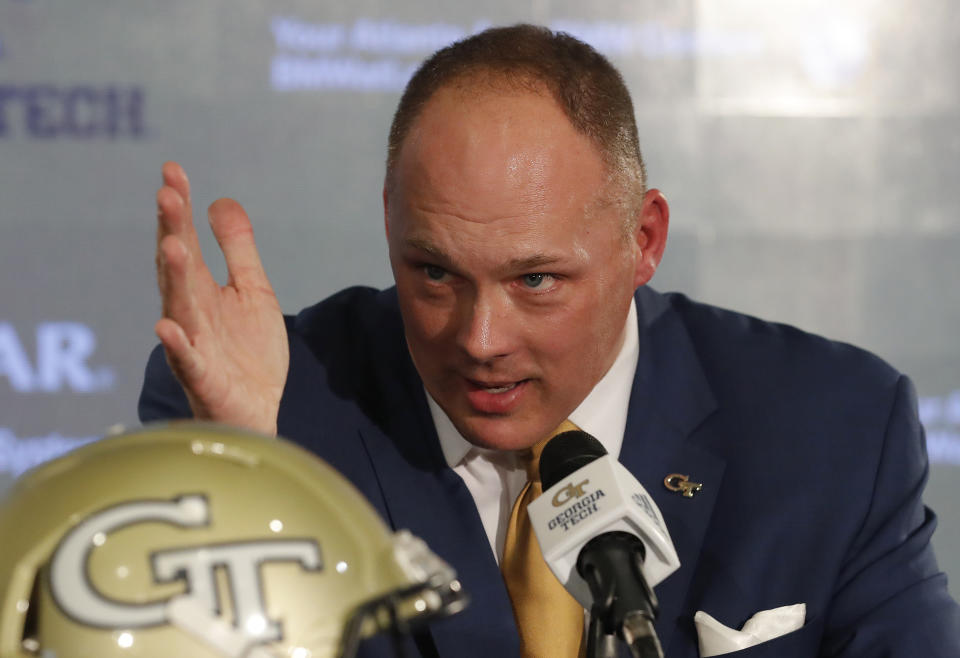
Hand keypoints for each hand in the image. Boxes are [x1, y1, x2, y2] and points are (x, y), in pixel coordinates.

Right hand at [154, 162, 288, 434]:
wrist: (258, 409)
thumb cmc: (248, 352)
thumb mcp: (252, 290)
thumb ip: (237, 249)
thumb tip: (220, 200)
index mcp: (202, 289)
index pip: (186, 240)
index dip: (180, 207)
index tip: (173, 169)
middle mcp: (191, 312)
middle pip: (178, 267)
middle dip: (172, 231)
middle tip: (167, 194)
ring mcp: (194, 345)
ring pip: (179, 307)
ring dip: (173, 277)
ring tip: (171, 246)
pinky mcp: (204, 379)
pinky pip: (187, 362)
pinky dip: (176, 347)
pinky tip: (167, 327)